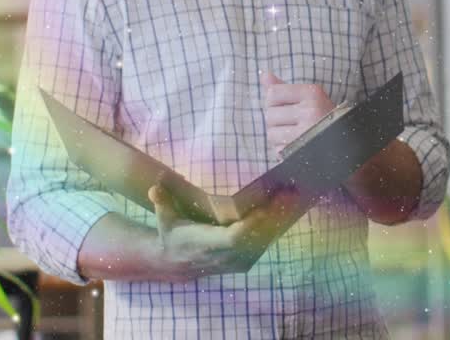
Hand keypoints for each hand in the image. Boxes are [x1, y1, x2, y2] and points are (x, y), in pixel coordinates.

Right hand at [147, 184, 302, 280]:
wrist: (177, 262)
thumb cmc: (173, 235)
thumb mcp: (164, 219)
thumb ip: (162, 203)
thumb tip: (154, 188)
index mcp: (207, 244)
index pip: (233, 239)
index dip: (249, 227)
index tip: (262, 209)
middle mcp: (224, 256)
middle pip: (256, 238)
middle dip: (274, 217)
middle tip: (289, 194)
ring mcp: (236, 261)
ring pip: (264, 242)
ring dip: (280, 221)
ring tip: (295, 197)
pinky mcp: (244, 261)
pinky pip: (264, 245)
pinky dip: (277, 229)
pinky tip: (288, 210)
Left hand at [262, 71, 334, 155]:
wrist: (346, 141)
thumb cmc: (322, 116)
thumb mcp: (308, 96)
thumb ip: (283, 87)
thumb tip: (264, 75)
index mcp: (312, 93)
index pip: (273, 93)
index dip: (273, 101)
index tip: (285, 105)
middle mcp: (310, 111)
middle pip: (269, 114)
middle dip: (275, 120)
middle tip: (291, 122)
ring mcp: (307, 133)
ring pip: (271, 133)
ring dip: (278, 135)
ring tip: (294, 133)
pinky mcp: (302, 151)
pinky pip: (278, 149)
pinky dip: (282, 148)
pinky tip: (296, 144)